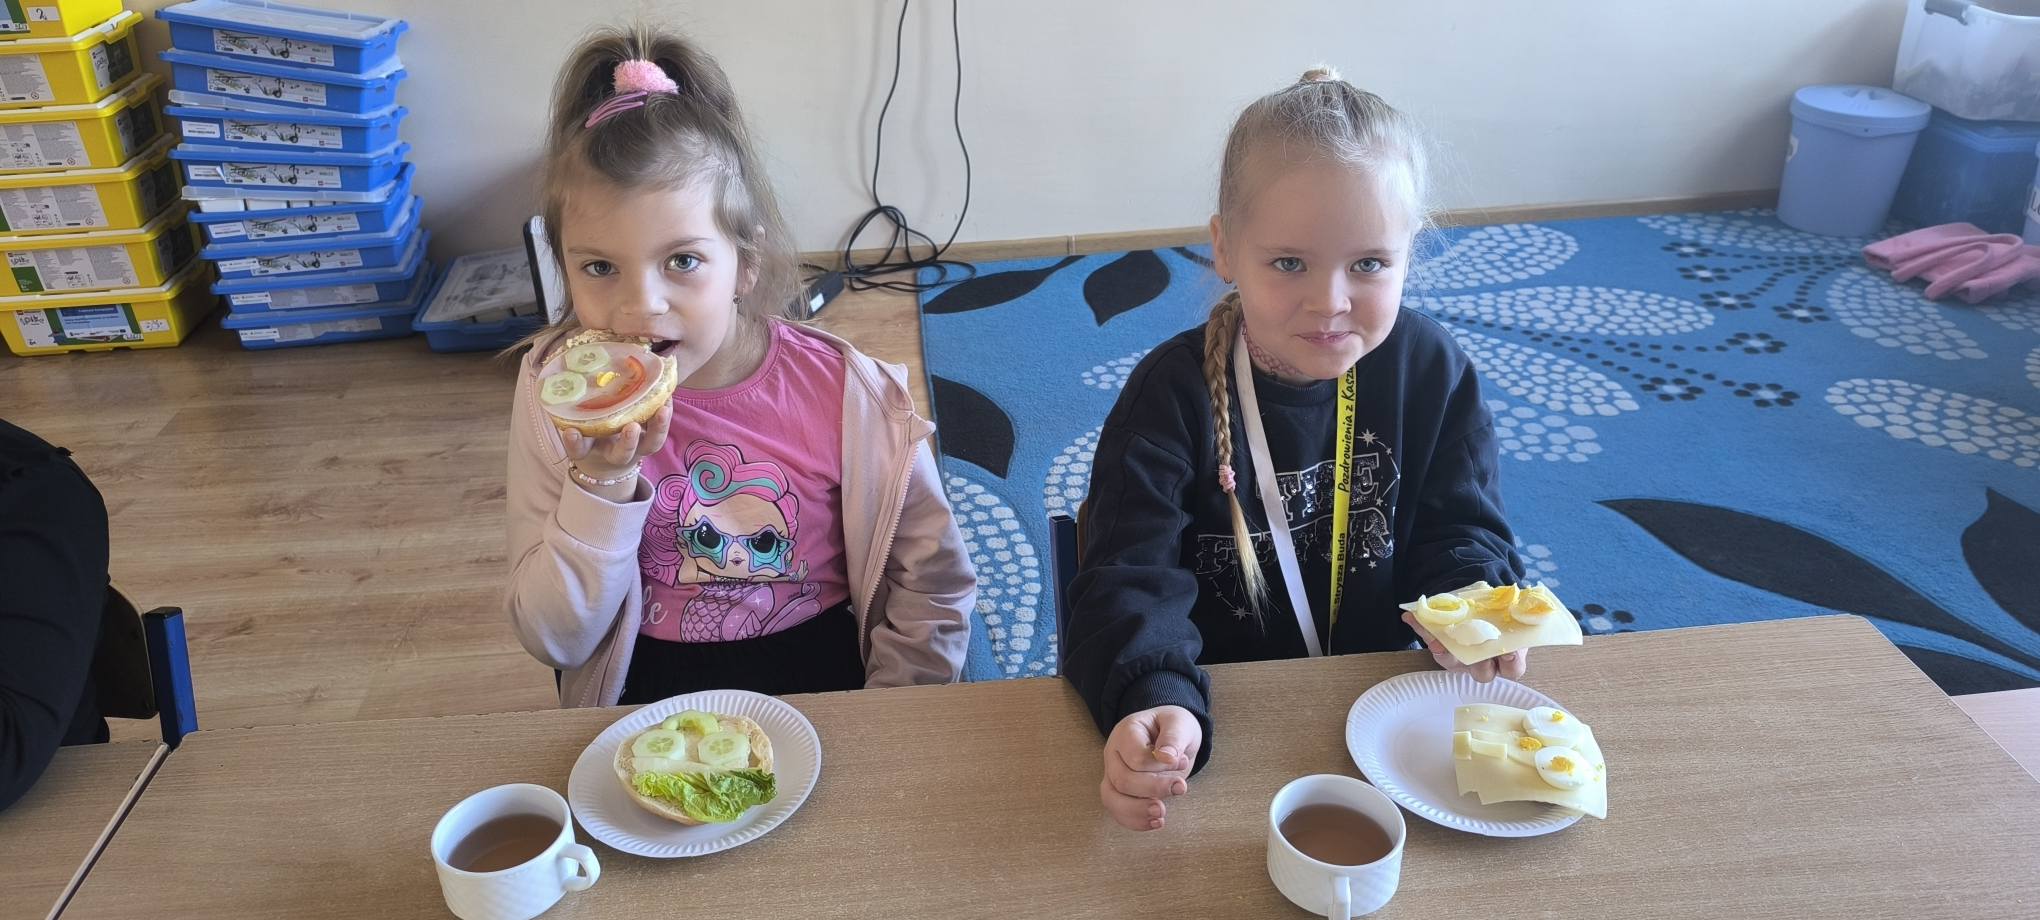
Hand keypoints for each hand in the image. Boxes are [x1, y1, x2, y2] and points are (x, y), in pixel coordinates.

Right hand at [559, 404, 672, 481]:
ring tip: (663, 410)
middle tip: (630, 427)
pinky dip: (666, 415)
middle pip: (622, 453)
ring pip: (649, 445)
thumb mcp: (577, 427)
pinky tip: (669, 397)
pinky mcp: (651, 437)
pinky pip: (661, 430)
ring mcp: (637, 447)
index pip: (579, 450)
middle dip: (627, 442)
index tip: (570, 432)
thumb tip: (554, 377)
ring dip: (657, 429)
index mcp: (590, 449)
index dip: (574, 443)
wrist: (606, 459)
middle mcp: (614, 451)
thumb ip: (568, 412)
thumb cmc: (588, 435)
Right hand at [1100, 705, 1201, 831]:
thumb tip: (1166, 757)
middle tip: (1180, 788)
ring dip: (1138, 811)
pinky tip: (1157, 822)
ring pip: (1112, 799)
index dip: (1159, 766)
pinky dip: (1136, 822)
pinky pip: (1118, 812)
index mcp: (1126, 732)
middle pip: (1122, 780)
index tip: (1181, 762)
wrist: (1170, 736)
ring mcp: (1112, 773)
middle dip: (1152, 789)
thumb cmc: (1173, 727)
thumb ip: (1173, 738)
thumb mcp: (1179, 724)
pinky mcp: (1118, 792)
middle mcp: (1113, 753)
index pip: (1135, 757)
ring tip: (1162, 815)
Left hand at [1402, 610, 1527, 682]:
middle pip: (1482, 674)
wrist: (1485, 604)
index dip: (1511, 663)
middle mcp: (1484, 663)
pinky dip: (1422, 628)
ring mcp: (1463, 659)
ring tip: (1436, 640)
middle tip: (1475, 649)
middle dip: (1477, 663)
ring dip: (1443, 650)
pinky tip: (1412, 617)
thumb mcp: (1510, 612)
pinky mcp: (1444, 651)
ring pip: (1452, 662)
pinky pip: (1433, 642)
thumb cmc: (1503, 613)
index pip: (1512, 669)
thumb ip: (1512, 610)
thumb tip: (1507, 603)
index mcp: (1507, 656)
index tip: (1507, 652)